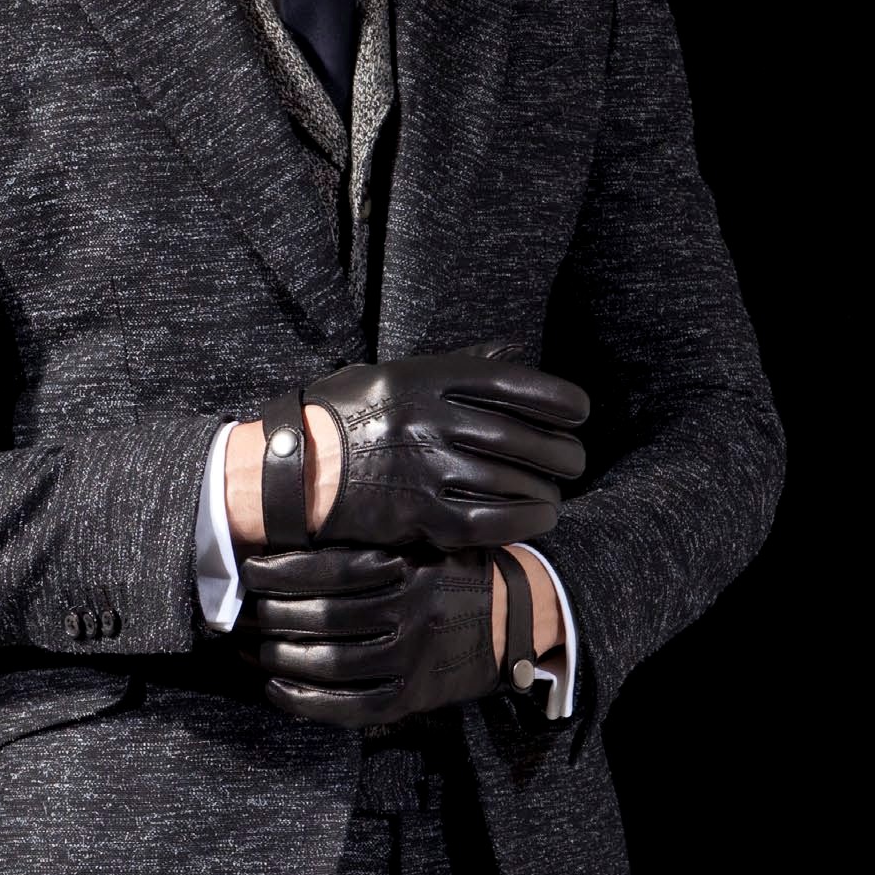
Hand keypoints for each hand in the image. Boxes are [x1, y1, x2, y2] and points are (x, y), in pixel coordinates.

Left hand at [237, 542, 504, 726]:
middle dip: (271, 617)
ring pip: (330, 663)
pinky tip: (277, 690)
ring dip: (279, 659)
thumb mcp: (421, 542)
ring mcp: (413, 659)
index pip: (328, 569)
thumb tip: (293, 540)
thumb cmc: (452, 573)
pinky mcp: (413, 696)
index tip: (250, 572)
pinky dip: (307, 701)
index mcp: (408, 568)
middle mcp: (411, 612)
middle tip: (243, 615)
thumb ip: (369, 542)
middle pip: (322, 617)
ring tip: (251, 650)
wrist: (512, 618)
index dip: (280, 572)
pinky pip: (350, 706)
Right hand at [296, 338, 589, 550]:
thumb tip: (511, 354)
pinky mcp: (419, 515)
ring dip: (548, 490)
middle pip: (524, 437)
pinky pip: (492, 520)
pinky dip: (526, 521)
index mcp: (428, 378)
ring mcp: (426, 469)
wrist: (293, 467)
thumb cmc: (348, 416)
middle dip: (563, 452)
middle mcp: (431, 420)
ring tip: (555, 493)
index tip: (580, 413)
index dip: (561, 401)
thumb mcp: (396, 374)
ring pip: (514, 481)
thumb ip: (456, 366)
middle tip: (574, 460)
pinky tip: (539, 518)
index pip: (516, 385)